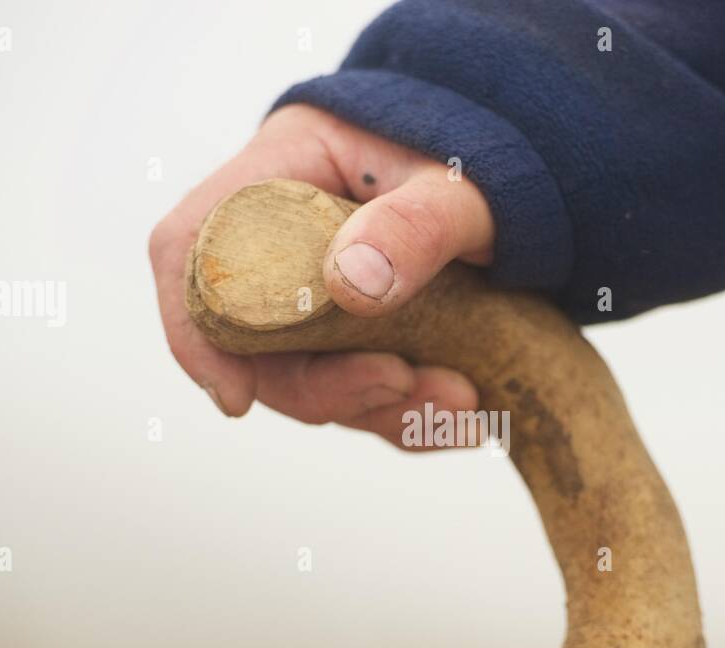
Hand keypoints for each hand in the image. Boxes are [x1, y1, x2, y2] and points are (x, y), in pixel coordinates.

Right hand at [149, 104, 494, 447]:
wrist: (532, 168)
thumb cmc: (488, 151)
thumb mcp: (461, 182)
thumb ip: (415, 223)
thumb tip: (350, 284)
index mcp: (280, 174)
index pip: (193, 249)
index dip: (195, 328)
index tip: (234, 397)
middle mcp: (284, 240)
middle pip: (254, 340)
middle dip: (323, 387)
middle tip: (400, 388)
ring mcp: (319, 293)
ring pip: (315, 379)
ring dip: (380, 409)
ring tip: (461, 402)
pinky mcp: (360, 333)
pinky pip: (366, 394)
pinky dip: (409, 419)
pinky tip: (462, 419)